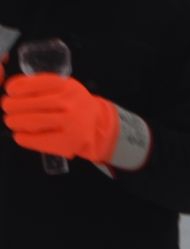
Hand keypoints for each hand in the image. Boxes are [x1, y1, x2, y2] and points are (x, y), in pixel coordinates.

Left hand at [3, 73, 120, 164]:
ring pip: (31, 122)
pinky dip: (25, 139)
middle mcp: (69, 103)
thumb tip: (12, 89)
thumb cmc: (74, 104)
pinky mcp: (70, 142)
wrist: (98, 124)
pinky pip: (40, 140)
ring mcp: (71, 124)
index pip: (31, 84)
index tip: (9, 91)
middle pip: (28, 104)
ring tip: (12, 122)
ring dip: (15, 122)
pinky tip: (20, 137)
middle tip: (8, 108)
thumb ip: (41, 85)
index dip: (15, 88)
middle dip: (11, 106)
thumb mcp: (63, 86)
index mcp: (65, 86)